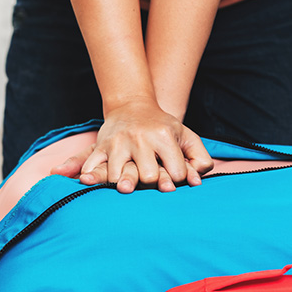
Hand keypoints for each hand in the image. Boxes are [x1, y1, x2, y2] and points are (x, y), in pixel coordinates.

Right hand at [52, 98, 212, 191]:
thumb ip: (199, 159)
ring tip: (128, 185)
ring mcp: (118, 143)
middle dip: (151, 184)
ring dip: (124, 185)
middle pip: (148, 178)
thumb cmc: (161, 127)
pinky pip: (92, 167)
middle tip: (149, 180)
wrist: (132, 106)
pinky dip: (91, 178)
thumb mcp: (186, 136)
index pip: (176, 173)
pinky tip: (92, 183)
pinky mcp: (101, 146)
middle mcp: (140, 139)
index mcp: (163, 136)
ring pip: (119, 178)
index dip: (176, 179)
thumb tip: (196, 183)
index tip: (172, 176)